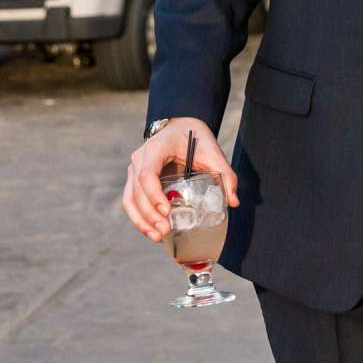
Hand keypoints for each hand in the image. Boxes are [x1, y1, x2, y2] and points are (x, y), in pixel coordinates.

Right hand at [122, 118, 238, 244]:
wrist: (181, 124)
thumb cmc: (195, 136)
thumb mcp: (213, 152)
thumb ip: (225, 175)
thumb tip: (233, 202)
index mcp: (156, 148)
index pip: (147, 174)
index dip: (154, 195)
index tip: (167, 211)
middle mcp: (140, 158)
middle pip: (136, 191)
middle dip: (149, 215)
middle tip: (165, 231)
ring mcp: (134, 169)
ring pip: (129, 199)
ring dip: (140, 221)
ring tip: (157, 237)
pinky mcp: (135, 180)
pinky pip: (131, 201)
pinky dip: (139, 218)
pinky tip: (152, 232)